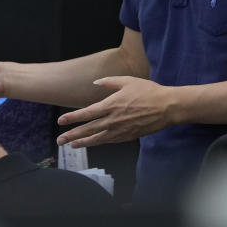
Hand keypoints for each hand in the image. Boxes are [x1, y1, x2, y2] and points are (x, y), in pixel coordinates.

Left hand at [56, 76, 174, 146]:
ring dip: (82, 142)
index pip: (86, 114)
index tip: (61, 121)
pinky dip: (98, 143)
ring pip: (97, 139)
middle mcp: (113, 120)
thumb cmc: (148, 91)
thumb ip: (109, 83)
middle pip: (88, 129)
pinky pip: (109, 141)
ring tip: (71, 145)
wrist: (167, 107)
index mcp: (111, 105)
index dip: (72, 118)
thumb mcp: (127, 81)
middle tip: (59, 140)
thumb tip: (95, 83)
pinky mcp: (128, 136)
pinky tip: (91, 143)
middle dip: (72, 135)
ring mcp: (120, 130)